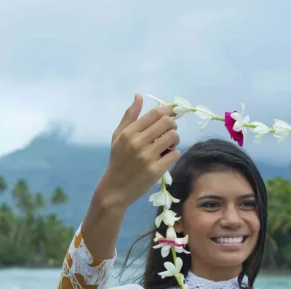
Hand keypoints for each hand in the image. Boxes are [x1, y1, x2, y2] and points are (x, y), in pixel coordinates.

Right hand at [92, 94, 181, 210]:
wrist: (115, 189)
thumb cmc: (118, 161)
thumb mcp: (118, 136)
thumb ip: (129, 116)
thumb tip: (139, 96)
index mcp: (129, 132)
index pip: (155, 114)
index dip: (168, 110)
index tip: (173, 112)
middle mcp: (138, 142)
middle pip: (167, 123)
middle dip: (172, 125)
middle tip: (169, 132)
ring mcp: (147, 157)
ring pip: (173, 137)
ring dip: (175, 139)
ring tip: (169, 145)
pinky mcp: (155, 170)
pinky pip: (175, 154)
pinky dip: (174, 154)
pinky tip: (167, 157)